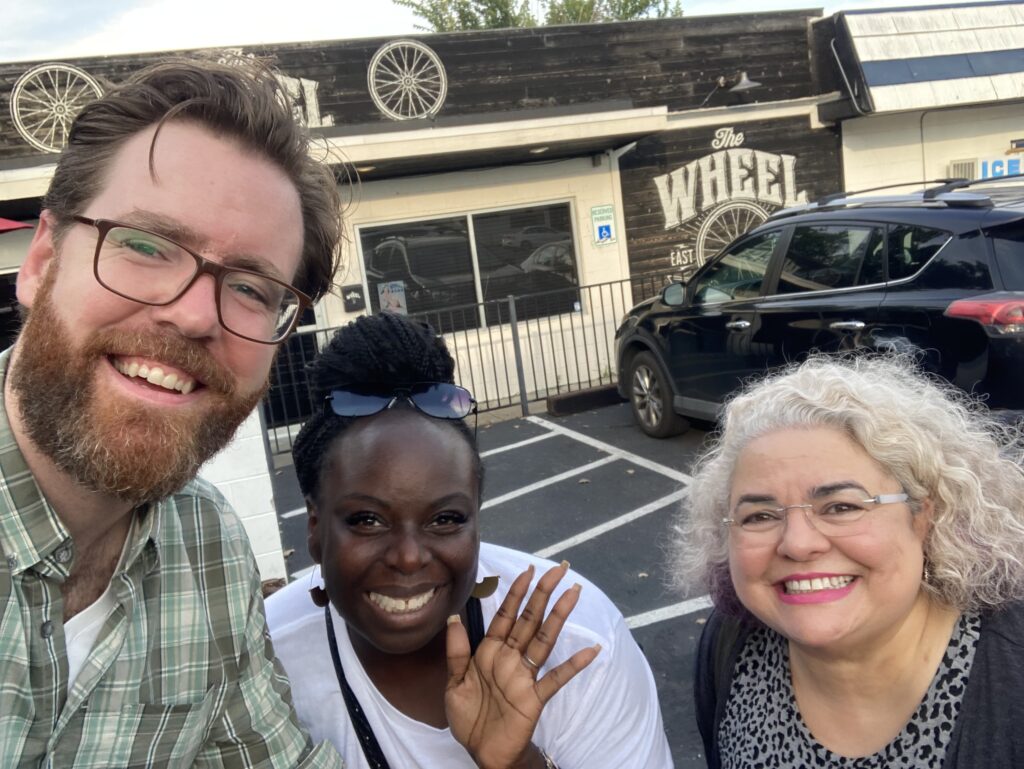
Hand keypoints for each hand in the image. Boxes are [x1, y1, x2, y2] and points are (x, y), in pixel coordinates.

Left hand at [445, 562, 600, 768]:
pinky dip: (574, 665)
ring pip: (544, 639)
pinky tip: (590, 651)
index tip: (528, 569)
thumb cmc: (469, 717)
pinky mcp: (534, 697)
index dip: (516, 592)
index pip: (506, 615)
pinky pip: (556, 678)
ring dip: (559, 616)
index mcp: (490, 651)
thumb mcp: (454, 683)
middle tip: (559, 569)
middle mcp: (510, 658)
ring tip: (574, 593)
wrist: (482, 753)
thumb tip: (453, 616)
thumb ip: (456, 651)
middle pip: (529, 619)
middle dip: (543, 593)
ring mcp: (525, 676)